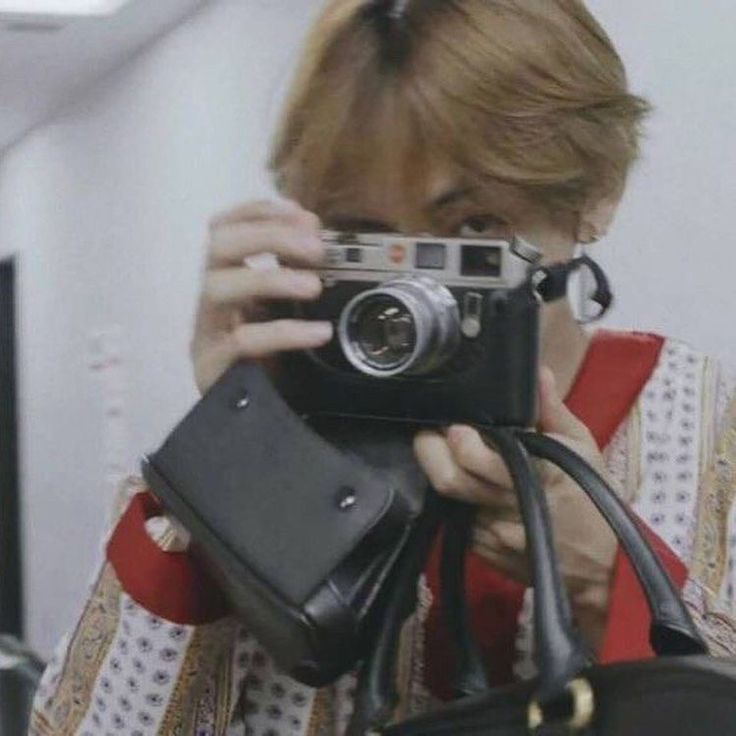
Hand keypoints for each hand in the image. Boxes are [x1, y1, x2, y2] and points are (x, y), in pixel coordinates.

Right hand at [191, 199, 332, 394]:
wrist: (249, 421)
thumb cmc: (266, 362)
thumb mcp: (281, 313)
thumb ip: (292, 277)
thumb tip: (317, 238)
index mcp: (224, 280)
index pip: (222, 228)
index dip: (258, 211)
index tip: (300, 212)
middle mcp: (209, 301)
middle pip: (218, 246)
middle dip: (269, 235)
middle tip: (315, 247)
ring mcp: (206, 333)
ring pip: (219, 287)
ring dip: (270, 277)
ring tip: (314, 285)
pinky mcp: (212, 367)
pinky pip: (243, 341)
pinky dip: (285, 331)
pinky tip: (318, 332)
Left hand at [413, 367, 617, 650]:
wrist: (602, 568)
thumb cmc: (592, 499)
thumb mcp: (583, 449)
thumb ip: (553, 411)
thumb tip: (538, 372)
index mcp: (532, 476)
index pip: (476, 459)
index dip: (456, 437)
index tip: (453, 420)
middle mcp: (504, 507)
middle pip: (447, 480)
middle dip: (429, 450)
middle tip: (432, 432)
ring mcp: (490, 534)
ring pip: (446, 500)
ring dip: (442, 474)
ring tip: (448, 455)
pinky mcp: (482, 552)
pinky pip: (456, 520)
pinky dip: (457, 501)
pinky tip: (470, 489)